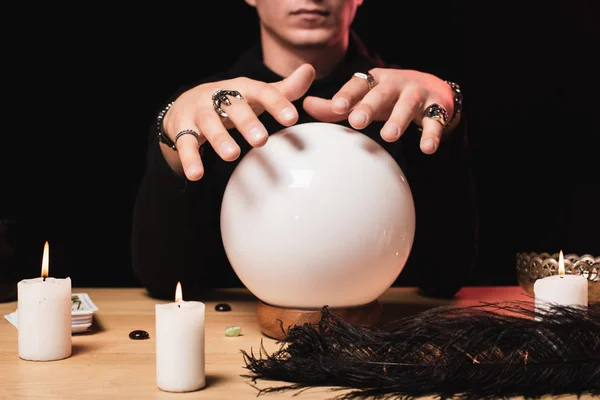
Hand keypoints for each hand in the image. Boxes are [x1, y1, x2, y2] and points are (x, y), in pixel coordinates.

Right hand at [161, 64, 315, 179]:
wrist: (186, 104)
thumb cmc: (231, 103)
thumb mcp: (255, 95)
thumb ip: (284, 90)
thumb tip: (309, 70)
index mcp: (242, 89)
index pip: (262, 92)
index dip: (277, 104)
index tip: (293, 118)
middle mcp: (219, 97)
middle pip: (234, 107)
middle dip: (247, 122)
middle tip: (261, 140)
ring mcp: (199, 112)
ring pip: (209, 124)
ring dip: (220, 139)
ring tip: (232, 155)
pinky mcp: (182, 128)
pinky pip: (185, 143)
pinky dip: (190, 159)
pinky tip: (196, 174)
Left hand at [302, 68, 456, 153]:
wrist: (432, 90)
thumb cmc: (388, 98)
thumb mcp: (364, 99)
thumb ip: (335, 106)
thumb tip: (305, 105)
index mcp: (375, 81)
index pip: (359, 84)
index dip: (348, 94)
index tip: (336, 106)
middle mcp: (396, 84)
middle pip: (382, 93)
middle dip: (369, 106)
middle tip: (357, 121)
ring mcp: (417, 95)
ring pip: (408, 105)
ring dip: (399, 119)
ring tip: (389, 135)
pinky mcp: (437, 108)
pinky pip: (434, 122)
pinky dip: (431, 134)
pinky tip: (427, 148)